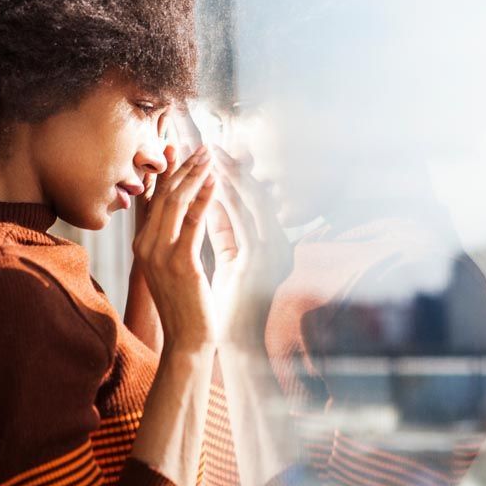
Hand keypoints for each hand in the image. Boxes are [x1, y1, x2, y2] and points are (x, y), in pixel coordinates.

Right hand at [132, 144, 217, 350]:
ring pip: (176, 202)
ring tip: (211, 155)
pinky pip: (193, 221)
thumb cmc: (185, 305)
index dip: (170, 171)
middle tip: (202, 146)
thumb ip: (172, 239)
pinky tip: (216, 181)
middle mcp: (145, 246)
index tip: (182, 148)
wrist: (186, 342)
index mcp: (143, 246)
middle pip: (164, 195)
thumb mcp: (172, 267)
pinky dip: (205, 197)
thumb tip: (185, 211)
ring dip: (195, 175)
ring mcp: (159, 254)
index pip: (155, 199)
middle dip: (185, 166)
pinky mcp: (180, 263)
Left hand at [206, 145, 293, 348]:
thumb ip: (222, 230)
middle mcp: (278, 242)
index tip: (211, 153)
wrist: (235, 342)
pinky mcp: (261, 260)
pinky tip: (213, 183)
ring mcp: (273, 250)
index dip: (231, 173)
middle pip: (255, 194)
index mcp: (271, 242)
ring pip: (253, 201)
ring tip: (211, 154)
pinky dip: (228, 200)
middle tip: (210, 143)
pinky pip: (244, 221)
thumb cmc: (228, 305)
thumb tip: (208, 201)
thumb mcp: (227, 258)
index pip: (252, 199)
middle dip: (230, 167)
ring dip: (230, 175)